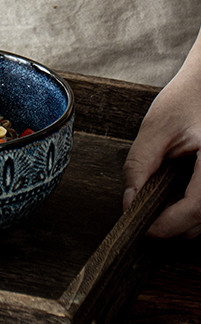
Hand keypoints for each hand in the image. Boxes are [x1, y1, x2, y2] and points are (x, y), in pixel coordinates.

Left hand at [123, 60, 200, 238]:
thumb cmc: (190, 97)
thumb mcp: (157, 127)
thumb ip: (140, 164)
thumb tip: (130, 198)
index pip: (195, 211)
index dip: (167, 224)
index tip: (142, 226)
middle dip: (173, 224)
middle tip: (144, 212)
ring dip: (184, 216)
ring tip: (158, 200)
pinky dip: (192, 205)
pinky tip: (175, 192)